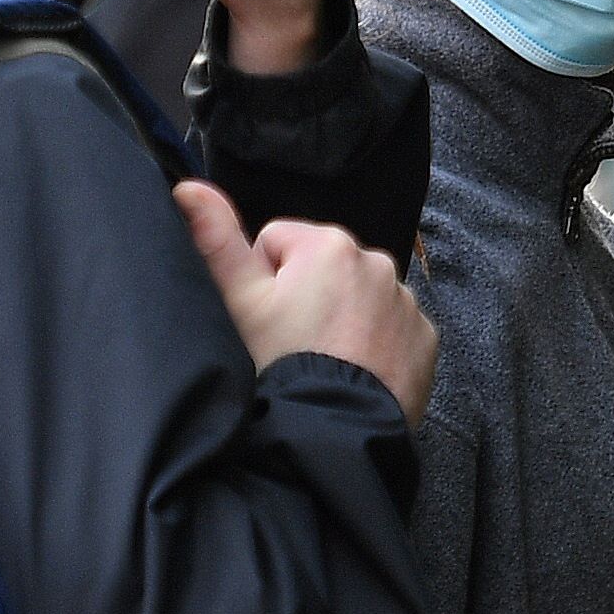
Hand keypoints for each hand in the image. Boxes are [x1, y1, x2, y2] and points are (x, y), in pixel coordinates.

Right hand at [174, 179, 437, 423]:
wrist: (335, 426)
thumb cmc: (281, 361)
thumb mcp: (238, 300)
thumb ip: (215, 238)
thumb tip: (188, 187)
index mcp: (328, 243)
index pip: (277, 242)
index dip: (263, 280)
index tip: (268, 317)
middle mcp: (377, 261)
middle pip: (322, 269)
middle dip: (306, 296)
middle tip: (293, 342)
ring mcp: (406, 300)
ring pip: (358, 298)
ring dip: (342, 318)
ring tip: (324, 359)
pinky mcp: (424, 337)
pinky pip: (392, 329)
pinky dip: (376, 344)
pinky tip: (356, 371)